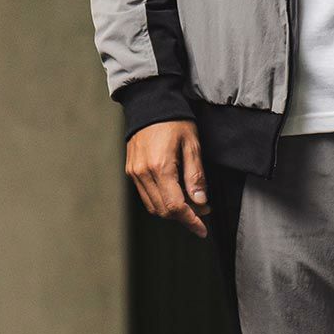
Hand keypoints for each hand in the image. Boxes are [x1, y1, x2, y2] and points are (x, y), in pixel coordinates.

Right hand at [125, 118, 209, 237]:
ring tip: (192, 203)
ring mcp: (134, 173)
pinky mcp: (131, 171)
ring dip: (173, 211)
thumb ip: (196, 175)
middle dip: (185, 217)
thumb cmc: (174, 121)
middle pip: (164, 210)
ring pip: (153, 206)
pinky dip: (161, 201)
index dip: (191, 221)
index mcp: (161, 167)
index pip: (176, 206)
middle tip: (203, 212)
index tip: (203, 229)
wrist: (149, 104)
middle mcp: (143, 173)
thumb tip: (200, 202)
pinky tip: (175, 194)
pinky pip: (146, 196)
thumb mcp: (192, 145)